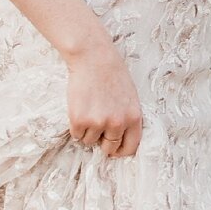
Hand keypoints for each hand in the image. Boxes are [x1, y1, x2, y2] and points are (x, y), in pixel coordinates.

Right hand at [67, 36, 143, 157]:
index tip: (114, 149)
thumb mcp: (130, 98)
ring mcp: (98, 123)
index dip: (120, 151)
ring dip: (88, 130)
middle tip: (98, 125)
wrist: (93, 58)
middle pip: (109, 147)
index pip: (130, 147)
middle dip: (102, 141)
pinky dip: (76, 126)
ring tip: (90, 108)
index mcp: (134, 117)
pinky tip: (80, 107)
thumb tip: (120, 139)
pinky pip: (76, 135)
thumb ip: (127, 118)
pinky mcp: (79, 121)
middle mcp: (118, 123)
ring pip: (90, 141)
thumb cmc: (113, 75)